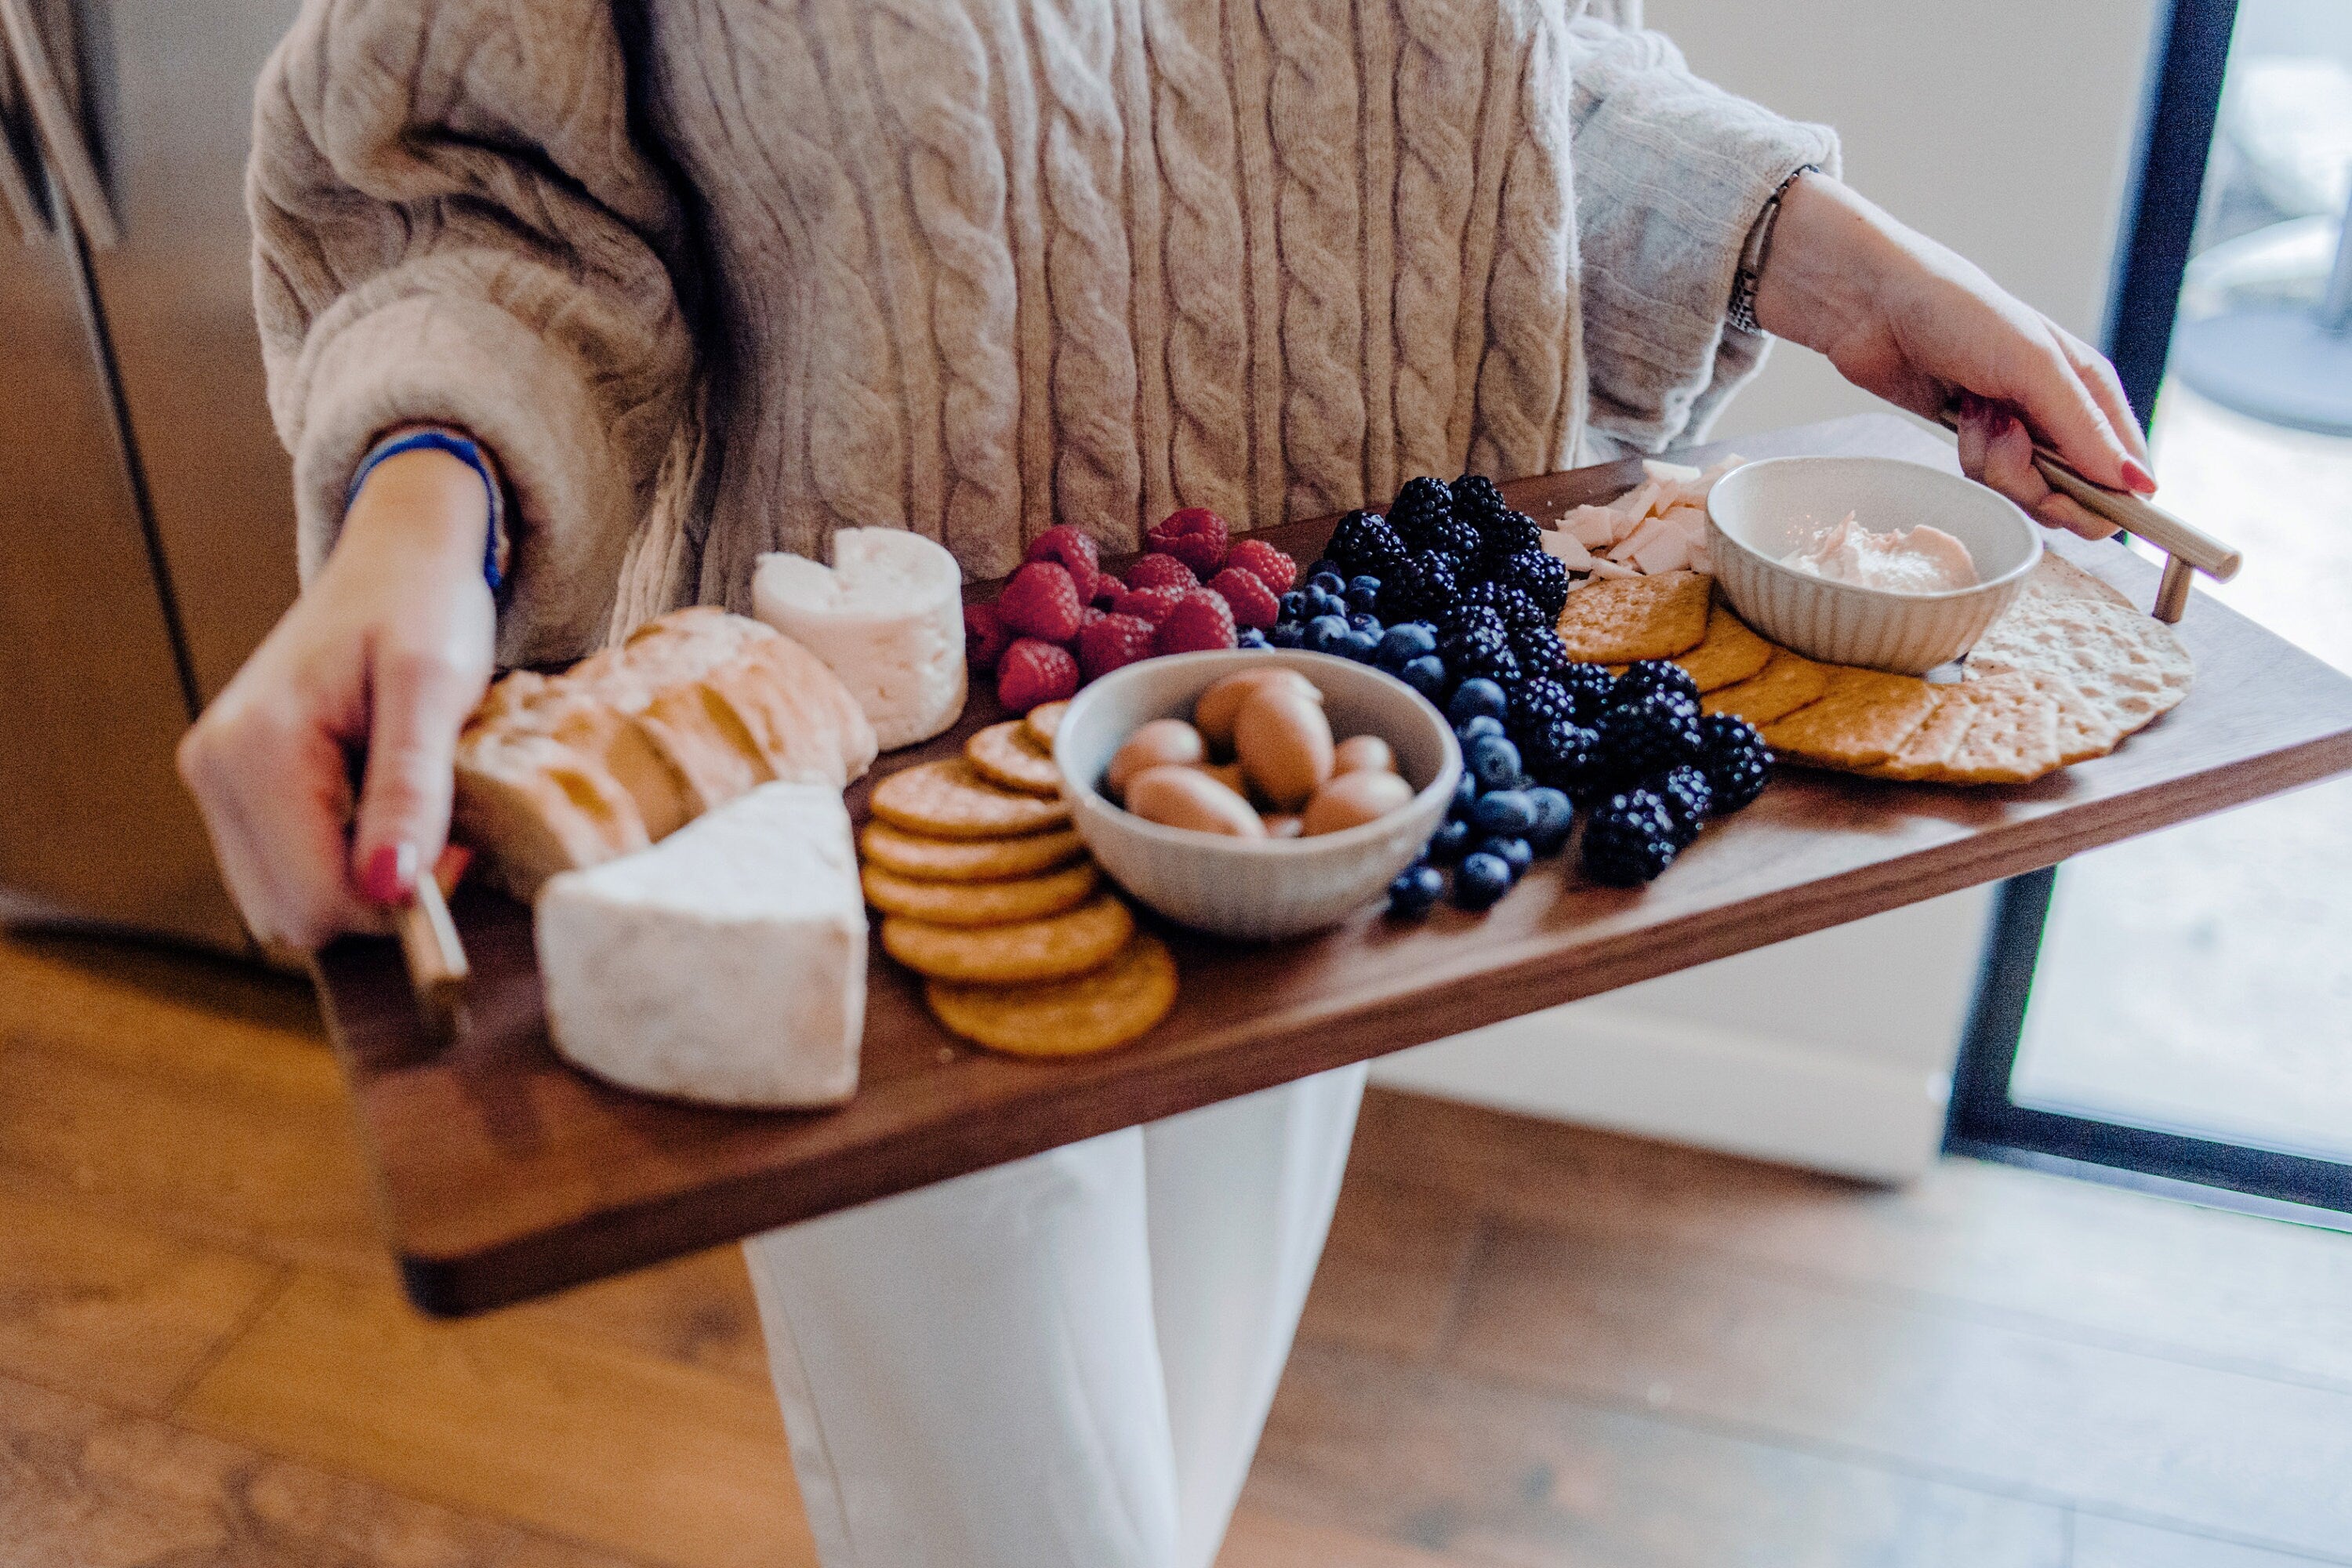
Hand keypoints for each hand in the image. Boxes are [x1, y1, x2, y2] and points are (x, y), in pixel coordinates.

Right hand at [179, 444, 494, 950]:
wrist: (399, 558)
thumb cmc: (424, 607)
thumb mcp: (435, 688)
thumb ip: (410, 787)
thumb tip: (391, 887)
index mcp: (255, 748)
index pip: (319, 899)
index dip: (399, 900)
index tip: (461, 849)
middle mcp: (214, 769)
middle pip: (295, 915)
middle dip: (377, 893)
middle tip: (441, 826)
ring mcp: (215, 780)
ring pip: (288, 903)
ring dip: (358, 879)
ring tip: (405, 803)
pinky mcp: (232, 787)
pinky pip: (286, 870)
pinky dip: (340, 860)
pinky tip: (377, 803)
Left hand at [1753, 173, 2153, 538]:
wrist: (1874, 306)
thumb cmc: (1957, 313)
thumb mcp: (2031, 365)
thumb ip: (2083, 427)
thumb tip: (2139, 486)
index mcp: (2093, 389)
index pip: (2128, 473)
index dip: (2100, 500)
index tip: (2058, 492)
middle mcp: (2064, 414)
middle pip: (2074, 494)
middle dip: (2034, 480)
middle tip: (2005, 440)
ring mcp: (2021, 430)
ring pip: (2028, 492)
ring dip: (1995, 463)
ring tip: (1975, 412)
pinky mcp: (1979, 442)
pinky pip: (1989, 482)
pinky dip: (1971, 457)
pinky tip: (1958, 415)